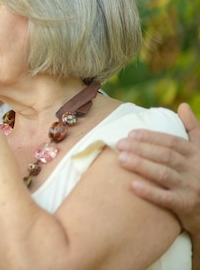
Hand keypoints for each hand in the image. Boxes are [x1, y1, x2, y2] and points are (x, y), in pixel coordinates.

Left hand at [116, 103, 199, 234]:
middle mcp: (195, 170)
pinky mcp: (186, 205)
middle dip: (142, 149)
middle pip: (166, 156)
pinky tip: (133, 185)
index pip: (172, 142)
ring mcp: (191, 188)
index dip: (152, 137)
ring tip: (121, 159)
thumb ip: (193, 130)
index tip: (131, 133)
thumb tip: (183, 106)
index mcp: (197, 155)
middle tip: (120, 144)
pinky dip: (150, 192)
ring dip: (142, 166)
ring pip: (164, 175)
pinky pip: (167, 199)